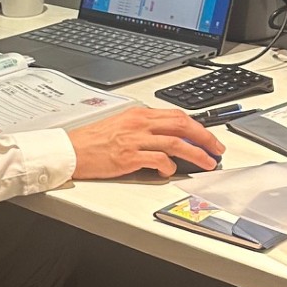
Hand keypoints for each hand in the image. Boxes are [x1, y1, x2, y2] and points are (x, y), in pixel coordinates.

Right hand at [66, 105, 223, 180]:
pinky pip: (158, 160)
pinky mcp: (128, 157)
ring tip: (207, 163)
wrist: (70, 150)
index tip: (208, 137)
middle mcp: (139, 124)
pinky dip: (169, 166)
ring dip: (196, 154)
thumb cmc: (91, 141)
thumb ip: (144, 128)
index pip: (176, 115)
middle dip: (205, 138)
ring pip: (176, 143)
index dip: (198, 126)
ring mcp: (134, 140)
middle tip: (216, 149)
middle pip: (182, 125)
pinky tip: (170, 171)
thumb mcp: (121, 125)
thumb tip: (167, 138)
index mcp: (138, 114)